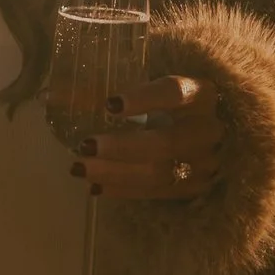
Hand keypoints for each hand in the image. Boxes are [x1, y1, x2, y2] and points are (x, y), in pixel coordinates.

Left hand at [71, 75, 222, 200]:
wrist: (215, 127)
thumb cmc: (174, 96)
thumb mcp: (155, 81)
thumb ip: (117, 84)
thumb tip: (59, 94)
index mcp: (203, 93)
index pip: (175, 93)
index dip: (144, 99)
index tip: (110, 104)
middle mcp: (209, 130)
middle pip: (166, 142)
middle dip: (122, 147)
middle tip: (84, 146)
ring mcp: (206, 164)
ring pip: (160, 173)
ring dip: (116, 173)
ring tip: (78, 168)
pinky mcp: (196, 188)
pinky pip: (157, 193)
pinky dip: (124, 190)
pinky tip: (94, 186)